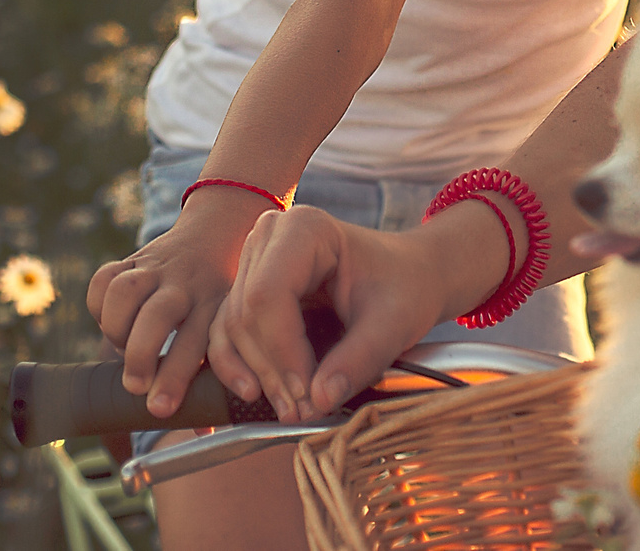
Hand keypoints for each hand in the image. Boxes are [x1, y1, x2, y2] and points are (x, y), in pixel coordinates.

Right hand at [85, 193, 268, 417]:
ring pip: (126, 292)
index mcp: (215, 306)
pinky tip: (110, 321)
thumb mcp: (227, 327)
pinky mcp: (133, 259)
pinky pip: (105, 278)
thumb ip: (214, 375)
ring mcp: (159, 269)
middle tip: (135, 386)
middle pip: (159, 315)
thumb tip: (205, 433)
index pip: (196, 342)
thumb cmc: (220, 300)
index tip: (161, 410)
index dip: (176, 378)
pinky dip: (99, 305)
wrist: (218, 235)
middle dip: (142, 355)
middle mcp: (186, 287)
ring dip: (116, 328)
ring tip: (121, 349)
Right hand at [208, 206, 453, 420]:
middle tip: (302, 411)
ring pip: (232, 326)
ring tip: (291, 408)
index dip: (282, 352)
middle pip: (246, 313)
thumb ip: (358, 361)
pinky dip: (239, 364)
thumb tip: (318, 402)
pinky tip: (255, 392)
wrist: (411, 274)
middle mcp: (269, 237)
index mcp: (305, 229)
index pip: (269, 294)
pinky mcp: (250, 287)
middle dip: (272, 370)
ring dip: (256, 373)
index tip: (308, 395)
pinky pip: (228, 330)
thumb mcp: (393, 324)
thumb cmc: (404, 286)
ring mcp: (255, 261)